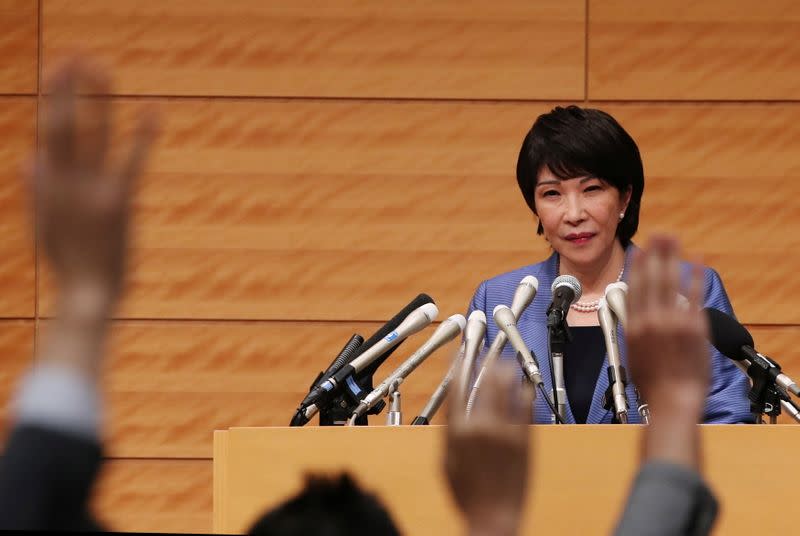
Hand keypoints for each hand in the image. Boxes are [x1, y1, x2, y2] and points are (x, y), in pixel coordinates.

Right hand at [32, 57, 156, 319]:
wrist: (88, 299)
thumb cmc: (71, 270)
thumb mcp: (47, 232)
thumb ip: (39, 195)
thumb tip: (29, 159)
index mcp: (48, 187)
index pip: (48, 135)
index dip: (53, 100)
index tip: (58, 71)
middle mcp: (65, 182)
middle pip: (61, 126)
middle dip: (65, 89)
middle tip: (73, 56)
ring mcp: (91, 190)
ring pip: (90, 134)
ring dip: (94, 99)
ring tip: (99, 66)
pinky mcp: (117, 202)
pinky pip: (132, 160)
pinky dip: (142, 134)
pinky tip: (154, 108)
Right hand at [444, 359, 532, 535]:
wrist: (494, 516)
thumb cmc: (468, 494)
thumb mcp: (446, 461)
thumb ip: (449, 433)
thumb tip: (453, 409)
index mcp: (458, 431)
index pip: (458, 387)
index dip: (460, 365)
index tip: (462, 352)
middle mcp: (482, 427)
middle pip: (485, 382)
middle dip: (486, 361)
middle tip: (487, 352)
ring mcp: (506, 432)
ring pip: (507, 390)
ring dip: (506, 371)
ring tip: (506, 362)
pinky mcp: (525, 439)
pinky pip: (526, 407)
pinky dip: (524, 392)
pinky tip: (524, 384)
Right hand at [626, 235, 709, 466]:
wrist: (673, 400)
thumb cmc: (653, 385)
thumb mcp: (633, 355)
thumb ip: (635, 331)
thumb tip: (636, 315)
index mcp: (633, 327)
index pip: (634, 289)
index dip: (638, 268)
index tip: (640, 251)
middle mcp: (651, 320)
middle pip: (651, 278)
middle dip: (655, 254)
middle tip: (658, 235)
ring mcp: (673, 321)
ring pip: (670, 280)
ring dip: (672, 257)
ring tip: (674, 240)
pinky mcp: (694, 326)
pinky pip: (693, 294)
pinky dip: (695, 275)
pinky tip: (697, 260)